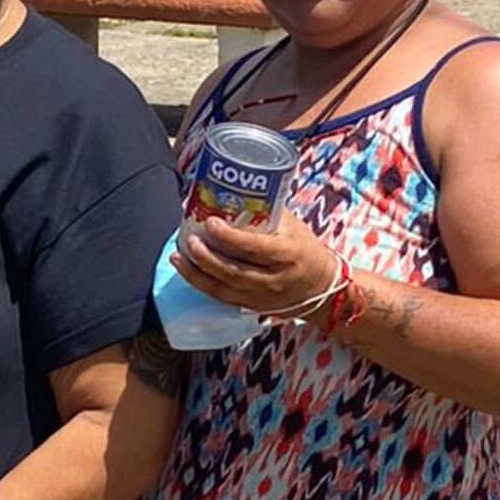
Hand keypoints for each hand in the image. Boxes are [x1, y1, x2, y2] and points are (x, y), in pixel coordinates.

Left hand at [172, 210, 342, 320]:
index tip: (210, 222)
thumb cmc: (304, 250)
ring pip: (223, 289)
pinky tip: (187, 271)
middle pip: (234, 271)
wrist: (321, 288)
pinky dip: (202, 285)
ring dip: (196, 274)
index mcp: (288, 255)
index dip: (229, 237)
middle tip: (188, 239)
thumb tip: (232, 193)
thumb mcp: (293, 227)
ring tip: (178, 257)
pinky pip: (222, 298)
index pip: (254, 248)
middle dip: (206, 257)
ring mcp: (262, 297)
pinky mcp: (252, 306)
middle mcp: (274, 280)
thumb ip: (265, 214)